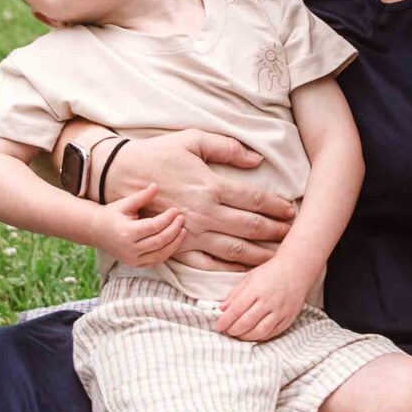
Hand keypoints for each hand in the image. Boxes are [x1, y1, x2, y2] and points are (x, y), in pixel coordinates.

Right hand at [94, 184, 184, 267]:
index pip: (153, 227)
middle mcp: (129, 249)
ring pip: (160, 254)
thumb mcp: (124, 204)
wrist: (96, 231)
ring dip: (175, 243)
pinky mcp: (135, 264)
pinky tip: (174, 242)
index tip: (175, 211)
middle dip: (174, 230)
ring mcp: (132, 259)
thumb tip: (156, 186)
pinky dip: (167, 252)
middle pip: (159, 241)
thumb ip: (141, 196)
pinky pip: (156, 261)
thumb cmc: (111, 214)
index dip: (167, 219)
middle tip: (181, 219)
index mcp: (126, 233)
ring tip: (183, 231)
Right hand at [105, 132, 295, 267]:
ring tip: (278, 256)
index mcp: (211, 186)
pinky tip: (244, 270)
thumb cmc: (157, 154)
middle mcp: (205, 213)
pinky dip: (229, 270)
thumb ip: (227, 148)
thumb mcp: (192, 140)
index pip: (255, 200)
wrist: (118, 175)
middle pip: (250, 228)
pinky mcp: (178, 246)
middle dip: (275, 232)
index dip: (277, 207)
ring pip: (234, 250)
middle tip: (293, 234)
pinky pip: (208, 264)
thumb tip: (256, 160)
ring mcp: (191, 233)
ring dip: (259, 254)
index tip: (292, 211)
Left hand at [214, 256, 313, 342]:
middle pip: (247, 322)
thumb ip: (235, 294)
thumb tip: (222, 309)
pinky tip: (253, 334)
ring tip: (238, 334)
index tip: (219, 325)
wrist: (296, 269)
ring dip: (246, 336)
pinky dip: (260, 337)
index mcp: (256, 289)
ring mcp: (280, 310)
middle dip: (233, 330)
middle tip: (227, 331)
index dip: (225, 320)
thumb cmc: (270, 272)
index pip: (237, 309)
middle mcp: (269, 301)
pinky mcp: (288, 317)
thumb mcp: (249, 278)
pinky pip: (273, 333)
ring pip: (260, 331)